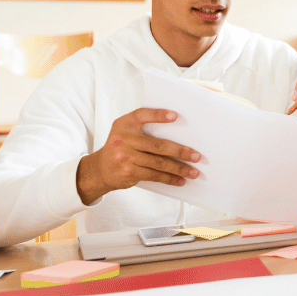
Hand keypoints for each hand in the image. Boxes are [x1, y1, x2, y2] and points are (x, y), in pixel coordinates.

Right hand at [76, 108, 200, 204]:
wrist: (99, 169)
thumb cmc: (121, 146)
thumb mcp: (126, 131)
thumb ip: (144, 128)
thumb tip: (180, 133)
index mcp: (124, 124)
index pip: (142, 115)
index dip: (158, 115)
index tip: (175, 116)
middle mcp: (123, 139)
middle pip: (158, 145)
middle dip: (180, 152)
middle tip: (197, 156)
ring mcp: (125, 157)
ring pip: (158, 163)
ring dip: (179, 169)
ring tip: (194, 172)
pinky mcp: (128, 173)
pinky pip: (154, 175)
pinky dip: (169, 178)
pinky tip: (180, 180)